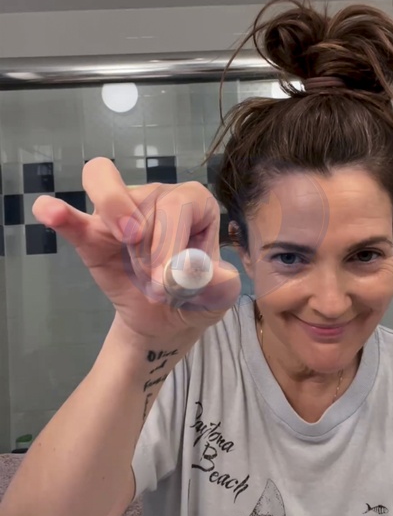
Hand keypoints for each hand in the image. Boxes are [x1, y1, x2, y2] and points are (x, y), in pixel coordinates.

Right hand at [32, 158, 240, 339]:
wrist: (163, 321)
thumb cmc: (196, 298)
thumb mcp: (220, 298)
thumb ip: (222, 284)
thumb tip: (198, 270)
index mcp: (193, 204)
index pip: (179, 203)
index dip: (172, 240)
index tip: (167, 281)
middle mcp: (158, 197)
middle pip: (146, 196)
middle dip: (148, 240)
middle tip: (151, 277)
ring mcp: (121, 211)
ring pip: (109, 193)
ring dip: (115, 220)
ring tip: (124, 244)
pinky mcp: (92, 233)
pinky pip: (73, 217)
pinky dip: (59, 213)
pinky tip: (49, 211)